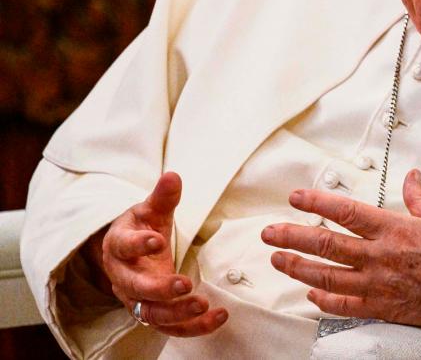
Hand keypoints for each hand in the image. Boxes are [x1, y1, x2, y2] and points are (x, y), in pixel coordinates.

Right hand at [88, 171, 227, 335]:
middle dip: (159, 289)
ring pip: (151, 314)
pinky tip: (218, 317)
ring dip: (178, 314)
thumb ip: (163, 197)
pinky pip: (171, 327)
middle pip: (135, 289)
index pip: (123, 247)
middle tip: (184, 285)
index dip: (138, 245)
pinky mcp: (153, 313)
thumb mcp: (150, 210)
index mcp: (119, 246)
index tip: (157, 240)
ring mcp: (136, 299)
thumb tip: (173, 176)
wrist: (128, 253)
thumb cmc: (142, 228)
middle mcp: (123, 277)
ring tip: (204, 305)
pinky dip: (193, 327)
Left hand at [262, 169, 420, 358]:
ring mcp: (379, 286)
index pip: (347, 213)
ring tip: (278, 260)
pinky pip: (344, 305)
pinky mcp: (382, 309)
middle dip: (293, 237)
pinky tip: (311, 295)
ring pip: (327, 277)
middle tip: (269, 232)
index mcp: (397, 231)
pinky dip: (323, 300)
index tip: (296, 196)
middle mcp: (381, 258)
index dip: (317, 202)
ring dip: (298, 268)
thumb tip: (413, 178)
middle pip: (327, 245)